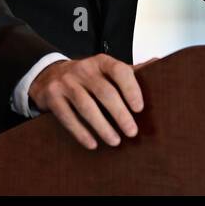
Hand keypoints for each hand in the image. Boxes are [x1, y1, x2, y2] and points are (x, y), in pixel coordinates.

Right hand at [28, 54, 143, 150]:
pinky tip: (92, 143)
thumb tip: (157, 63)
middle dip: (120, 114)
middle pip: (104, 92)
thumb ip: (129, 70)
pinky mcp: (52, 97)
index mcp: (101, 62)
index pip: (119, 70)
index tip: (139, 108)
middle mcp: (83, 69)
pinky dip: (81, 132)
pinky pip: (68, 117)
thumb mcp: (105, 70)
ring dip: (102, 126)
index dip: (131, 88)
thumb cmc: (85, 77)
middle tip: (132, 132)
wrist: (47, 75)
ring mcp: (66, 82)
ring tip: (115, 141)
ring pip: (86, 106)